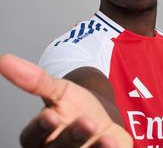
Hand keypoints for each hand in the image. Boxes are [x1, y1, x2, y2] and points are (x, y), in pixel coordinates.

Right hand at [0, 54, 132, 146]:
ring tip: (107, 139)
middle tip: (88, 122)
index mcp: (42, 136)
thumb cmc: (77, 106)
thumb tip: (4, 59)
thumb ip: (36, 80)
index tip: (50, 115)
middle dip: (72, 136)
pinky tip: (115, 145)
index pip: (32, 137)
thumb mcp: (60, 90)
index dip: (40, 128)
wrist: (102, 118)